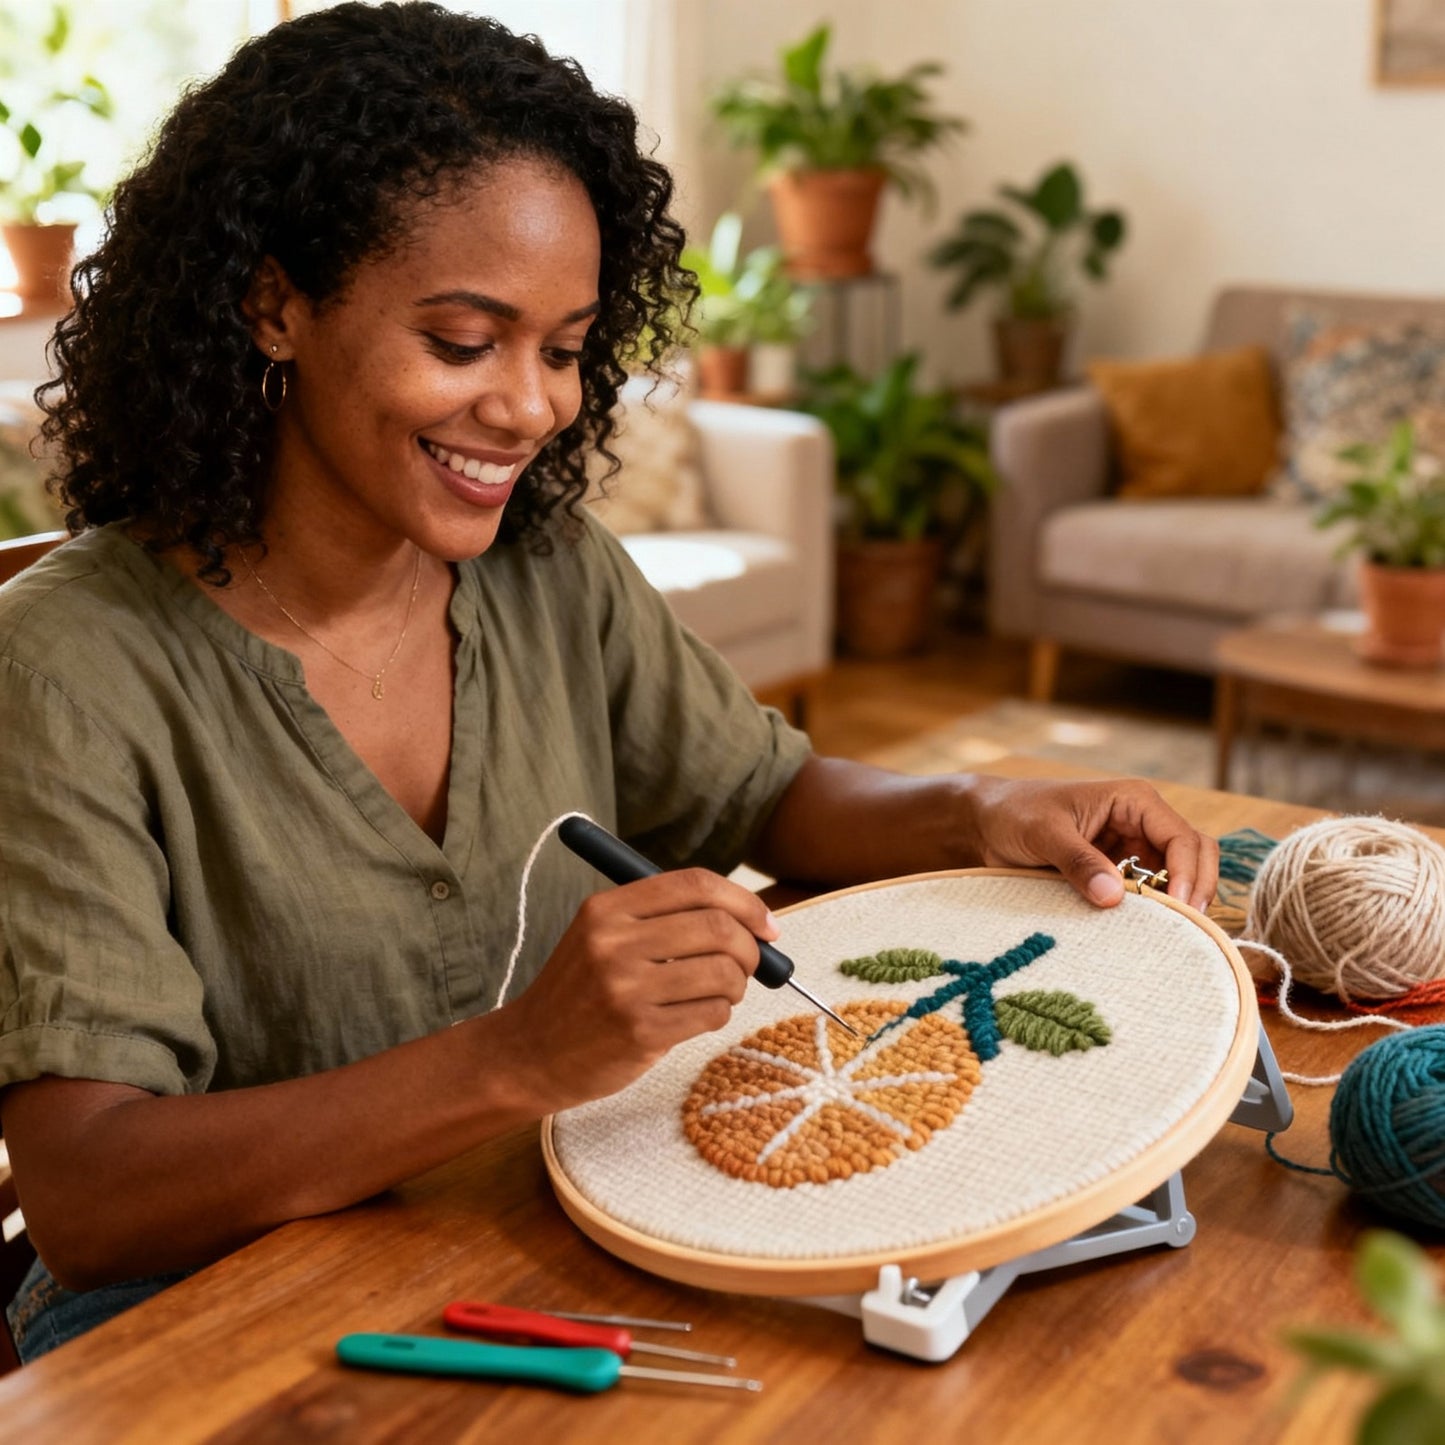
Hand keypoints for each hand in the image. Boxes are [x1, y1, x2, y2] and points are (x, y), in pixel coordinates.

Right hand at [498, 869, 776, 1110]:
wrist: (529, 1053)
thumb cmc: (582, 991)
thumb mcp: (603, 936)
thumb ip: (664, 918)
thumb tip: (752, 920)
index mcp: (607, 908)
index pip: (695, 885)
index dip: (744, 901)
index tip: (766, 925)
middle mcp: (614, 943)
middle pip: (718, 928)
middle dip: (751, 948)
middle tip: (750, 964)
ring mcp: (626, 989)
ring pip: (723, 973)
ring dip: (736, 986)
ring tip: (718, 993)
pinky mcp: (640, 1032)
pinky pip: (712, 1014)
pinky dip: (717, 1014)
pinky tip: (693, 1018)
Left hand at [966, 775, 1218, 910]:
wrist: (984, 823)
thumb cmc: (1013, 814)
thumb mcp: (1044, 833)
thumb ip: (1078, 862)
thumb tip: (1114, 897)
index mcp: (1134, 800)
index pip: (1183, 838)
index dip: (1189, 874)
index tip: (1178, 909)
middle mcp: (1142, 823)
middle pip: (1195, 856)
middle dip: (1196, 890)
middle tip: (1187, 930)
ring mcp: (1133, 849)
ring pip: (1177, 878)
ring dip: (1176, 904)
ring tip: (1166, 934)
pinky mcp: (1118, 872)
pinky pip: (1149, 894)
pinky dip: (1153, 911)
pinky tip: (1142, 931)